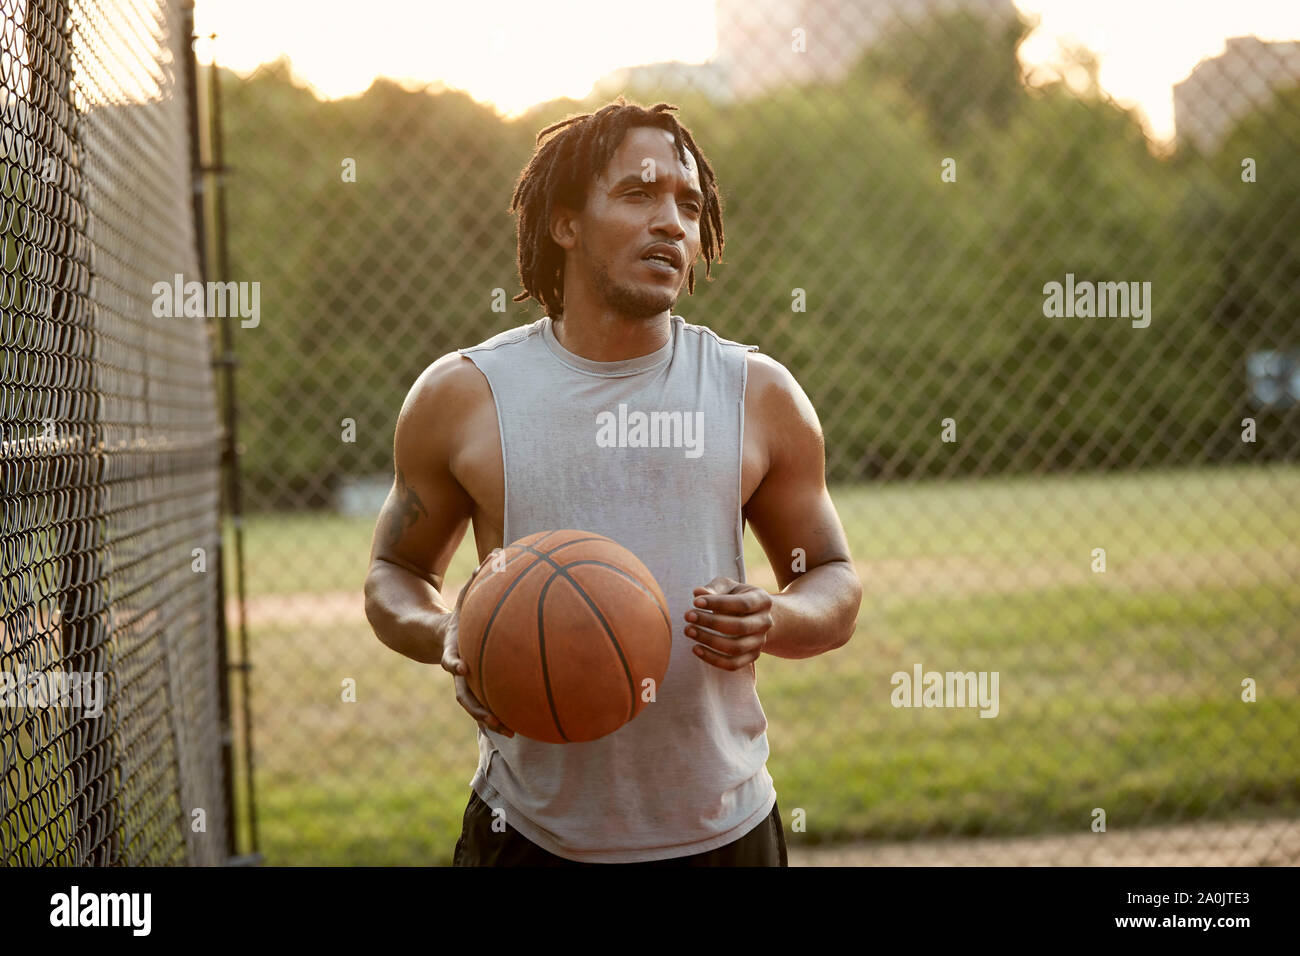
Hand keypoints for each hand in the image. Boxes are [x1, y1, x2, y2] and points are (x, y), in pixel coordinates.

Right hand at [440, 550, 514, 736]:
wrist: (434, 637)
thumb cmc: (457, 614)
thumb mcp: (463, 596)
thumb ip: (478, 578)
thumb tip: (496, 551)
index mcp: (452, 648)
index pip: (449, 657)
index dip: (453, 662)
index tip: (460, 667)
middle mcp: (457, 670)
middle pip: (462, 693)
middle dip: (476, 707)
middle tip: (491, 718)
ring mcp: (466, 682)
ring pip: (475, 705)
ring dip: (490, 718)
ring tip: (511, 731)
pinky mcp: (476, 686)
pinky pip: (488, 702)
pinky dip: (503, 712)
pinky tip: (525, 723)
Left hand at [684, 576, 772, 670]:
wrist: (752, 616)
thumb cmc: (735, 597)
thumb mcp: (727, 587)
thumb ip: (714, 588)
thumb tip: (698, 593)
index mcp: (762, 600)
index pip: (742, 603)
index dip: (718, 603)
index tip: (695, 601)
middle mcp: (766, 622)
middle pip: (739, 627)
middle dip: (710, 622)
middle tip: (688, 616)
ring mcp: (760, 642)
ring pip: (735, 648)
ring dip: (709, 640)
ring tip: (689, 631)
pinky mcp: (752, 657)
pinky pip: (733, 664)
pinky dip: (713, 659)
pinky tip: (696, 648)